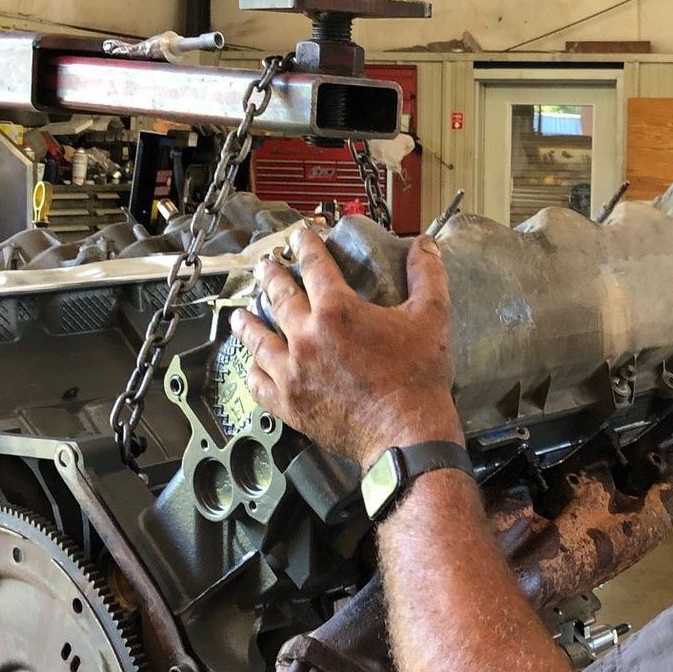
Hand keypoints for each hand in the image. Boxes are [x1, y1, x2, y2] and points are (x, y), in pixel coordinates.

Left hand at [231, 227, 461, 466]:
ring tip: (241, 313)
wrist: (406, 434)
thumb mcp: (432, 318)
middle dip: (271, 277)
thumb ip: (426, 276)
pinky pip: (259, 383)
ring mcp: (292, 372)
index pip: (314, 266)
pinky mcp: (289, 404)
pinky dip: (252, 370)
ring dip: (248, 322)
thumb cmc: (418, 379)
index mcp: (337, 311)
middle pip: (279, 297)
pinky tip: (251, 365)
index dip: (305, 246)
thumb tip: (425, 245)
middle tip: (265, 266)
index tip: (299, 237)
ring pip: (258, 340)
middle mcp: (306, 338)